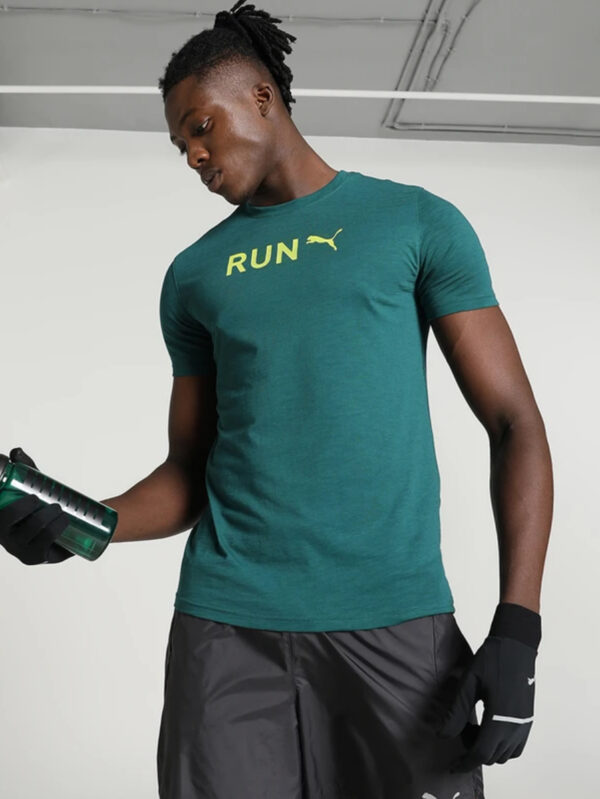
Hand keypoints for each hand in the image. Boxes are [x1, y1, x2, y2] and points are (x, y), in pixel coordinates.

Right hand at [0, 447, 74, 564]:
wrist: (64, 522)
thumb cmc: (41, 504)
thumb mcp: (32, 485)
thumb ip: (24, 468)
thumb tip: (16, 451)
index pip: (1, 515)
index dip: (14, 509)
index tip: (32, 498)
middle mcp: (4, 538)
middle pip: (9, 523)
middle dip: (26, 510)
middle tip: (46, 501)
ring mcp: (20, 550)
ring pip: (31, 534)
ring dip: (47, 521)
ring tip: (60, 510)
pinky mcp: (36, 558)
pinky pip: (44, 546)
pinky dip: (56, 532)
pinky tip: (64, 522)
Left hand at [437, 630, 537, 771]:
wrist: (516, 647)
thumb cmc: (491, 661)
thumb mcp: (468, 684)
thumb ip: (456, 712)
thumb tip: (442, 735)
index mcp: (499, 719)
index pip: (481, 754)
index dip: (465, 762)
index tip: (452, 766)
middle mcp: (515, 727)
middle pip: (492, 756)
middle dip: (473, 751)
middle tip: (461, 730)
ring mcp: (524, 725)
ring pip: (505, 754)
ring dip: (488, 749)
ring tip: (475, 727)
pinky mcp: (528, 720)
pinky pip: (516, 746)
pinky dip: (502, 746)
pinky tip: (490, 727)